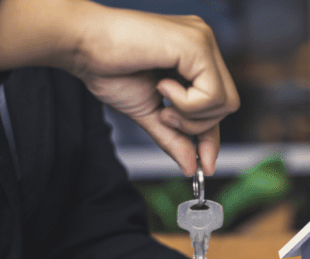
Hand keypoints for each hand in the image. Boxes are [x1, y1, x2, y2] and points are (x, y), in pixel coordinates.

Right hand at [0, 0, 238, 175]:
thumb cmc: (108, 68)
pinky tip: (162, 86)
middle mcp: (204, 44)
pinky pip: (213, 94)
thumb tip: (190, 167)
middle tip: (165, 116)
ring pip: (225, 102)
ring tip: (162, 100)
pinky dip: (188, 104)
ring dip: (190, 115)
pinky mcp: (197, 43)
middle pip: (228, 105)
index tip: (205, 166)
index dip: (211, 137)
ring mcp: (203, 40)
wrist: (80, 44)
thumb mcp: (149, 112)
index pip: (218, 103)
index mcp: (195, 56)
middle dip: (198, 125)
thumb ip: (173, 137)